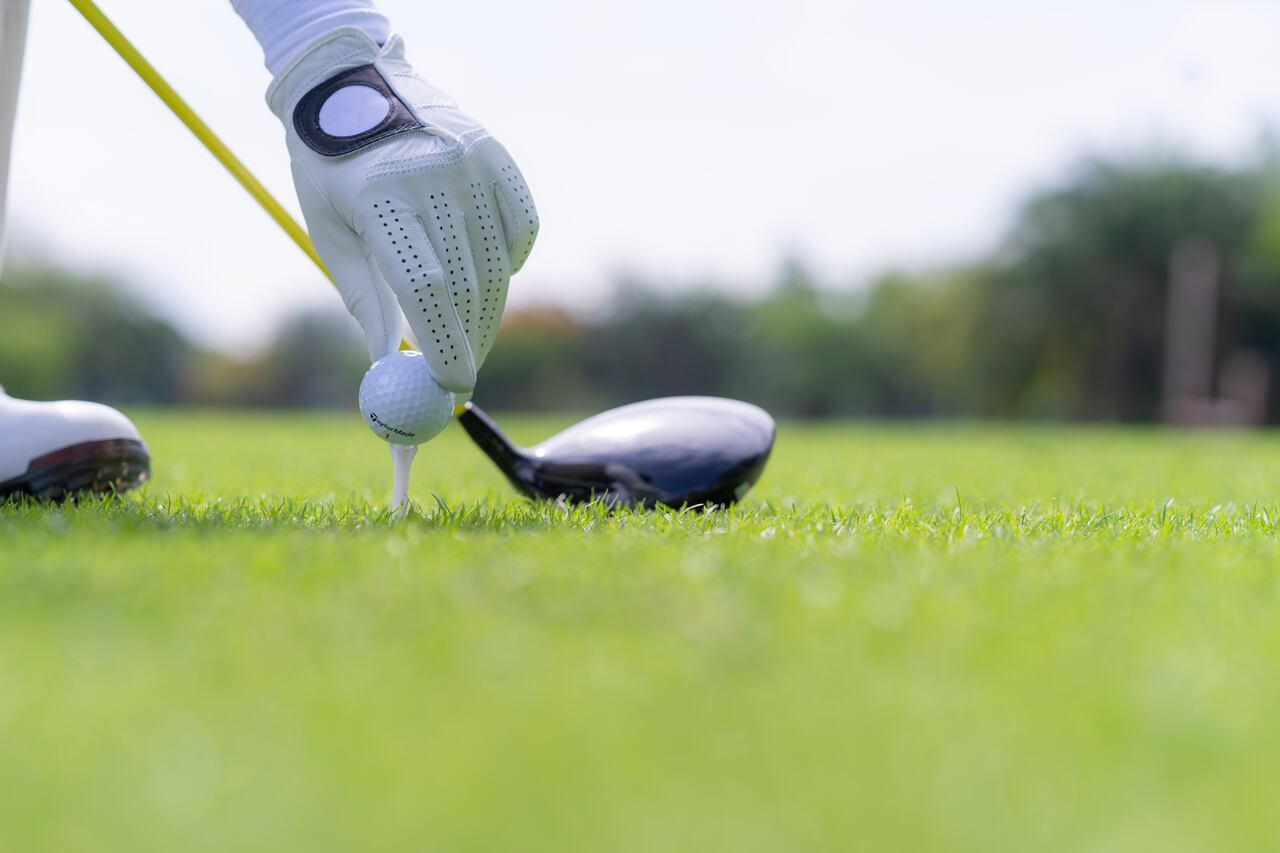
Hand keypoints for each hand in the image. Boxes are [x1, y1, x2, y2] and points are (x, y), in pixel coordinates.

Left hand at [268, 28, 537, 392]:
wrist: (348, 79)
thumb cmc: (330, 168)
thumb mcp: (333, 232)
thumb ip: (367, 299)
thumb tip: (390, 367)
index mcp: (380, 199)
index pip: (425, 289)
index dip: (444, 346)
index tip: (451, 388)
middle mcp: (432, 177)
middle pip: (466, 285)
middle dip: (468, 342)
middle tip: (462, 378)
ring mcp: (470, 162)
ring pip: (497, 266)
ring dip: (488, 314)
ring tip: (472, 338)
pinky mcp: (495, 154)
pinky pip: (521, 228)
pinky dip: (511, 262)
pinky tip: (490, 276)